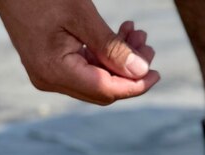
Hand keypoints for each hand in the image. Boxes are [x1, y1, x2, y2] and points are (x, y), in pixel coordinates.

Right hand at [0, 0, 159, 104]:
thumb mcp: (81, 15)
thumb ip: (111, 47)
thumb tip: (140, 72)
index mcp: (54, 71)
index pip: (106, 90)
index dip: (135, 85)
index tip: (156, 73)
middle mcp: (49, 80)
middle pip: (102, 90)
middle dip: (129, 71)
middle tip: (147, 46)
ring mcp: (48, 75)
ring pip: (96, 80)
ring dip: (119, 61)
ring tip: (135, 35)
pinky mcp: (50, 66)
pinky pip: (84, 69)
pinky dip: (104, 56)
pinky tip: (118, 36)